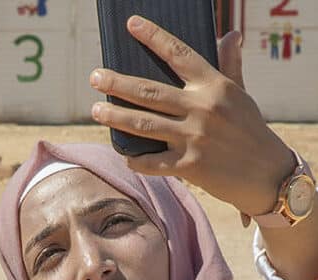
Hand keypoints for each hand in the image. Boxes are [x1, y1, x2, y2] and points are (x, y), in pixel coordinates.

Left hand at [90, 16, 293, 216]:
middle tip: (94, 77)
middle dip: (117, 83)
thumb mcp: (241, 94)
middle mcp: (202, 108)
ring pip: (144, 124)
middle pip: (149, 91)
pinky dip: (135, 160)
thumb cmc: (251, 130)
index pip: (179, 54)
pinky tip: (125, 156)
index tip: (131, 24)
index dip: (154, 37)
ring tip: (95, 111)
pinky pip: (153, 162)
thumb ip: (229, 65)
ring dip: (115, 117)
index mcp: (214, 86)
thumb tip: (230, 33)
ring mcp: (194, 137)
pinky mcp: (190, 165)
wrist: (268, 173)